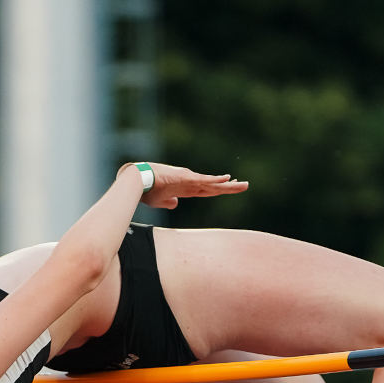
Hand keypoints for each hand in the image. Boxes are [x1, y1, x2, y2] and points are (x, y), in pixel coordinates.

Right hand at [123, 163, 247, 209]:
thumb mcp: (159, 201)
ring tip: (245, 185)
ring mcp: (189, 179)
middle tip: (245, 185)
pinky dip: (216, 180)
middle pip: (215, 187)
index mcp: (186, 189)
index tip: (231, 187)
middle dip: (230, 187)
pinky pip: (204, 180)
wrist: (138, 181)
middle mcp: (190, 183)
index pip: (207, 190)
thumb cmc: (146, 190)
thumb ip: (168, 202)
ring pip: (214, 184)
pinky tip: (227, 179)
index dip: (219, 190)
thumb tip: (175, 204)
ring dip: (229, 185)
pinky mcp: (186, 178)